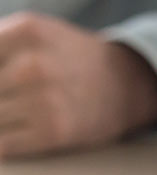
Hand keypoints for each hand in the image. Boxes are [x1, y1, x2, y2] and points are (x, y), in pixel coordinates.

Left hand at [0, 13, 156, 158]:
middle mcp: (33, 63)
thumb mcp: (31, 35)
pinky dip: (3, 140)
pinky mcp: (52, 132)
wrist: (126, 83)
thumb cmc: (68, 58)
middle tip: (7, 97)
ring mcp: (43, 99)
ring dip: (0, 116)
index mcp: (25, 30)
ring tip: (16, 108)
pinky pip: (0, 144)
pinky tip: (17, 128)